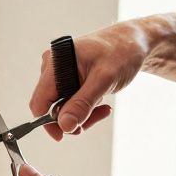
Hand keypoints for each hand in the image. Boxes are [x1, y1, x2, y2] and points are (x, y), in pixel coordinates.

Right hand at [30, 22, 147, 139]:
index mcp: (55, 64)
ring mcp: (60, 74)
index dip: (48, 122)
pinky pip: (71, 102)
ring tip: (103, 108)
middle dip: (72, 118)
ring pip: (62, 107)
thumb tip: (65, 126)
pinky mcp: (69, 79)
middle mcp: (53, 69)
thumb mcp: (104, 80)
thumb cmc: (122, 52)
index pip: (40, 102)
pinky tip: (101, 103)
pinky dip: (85, 107)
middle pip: (51, 108)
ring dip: (82, 114)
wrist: (135, 41)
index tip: (64, 134)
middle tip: (96, 117)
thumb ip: (82, 104)